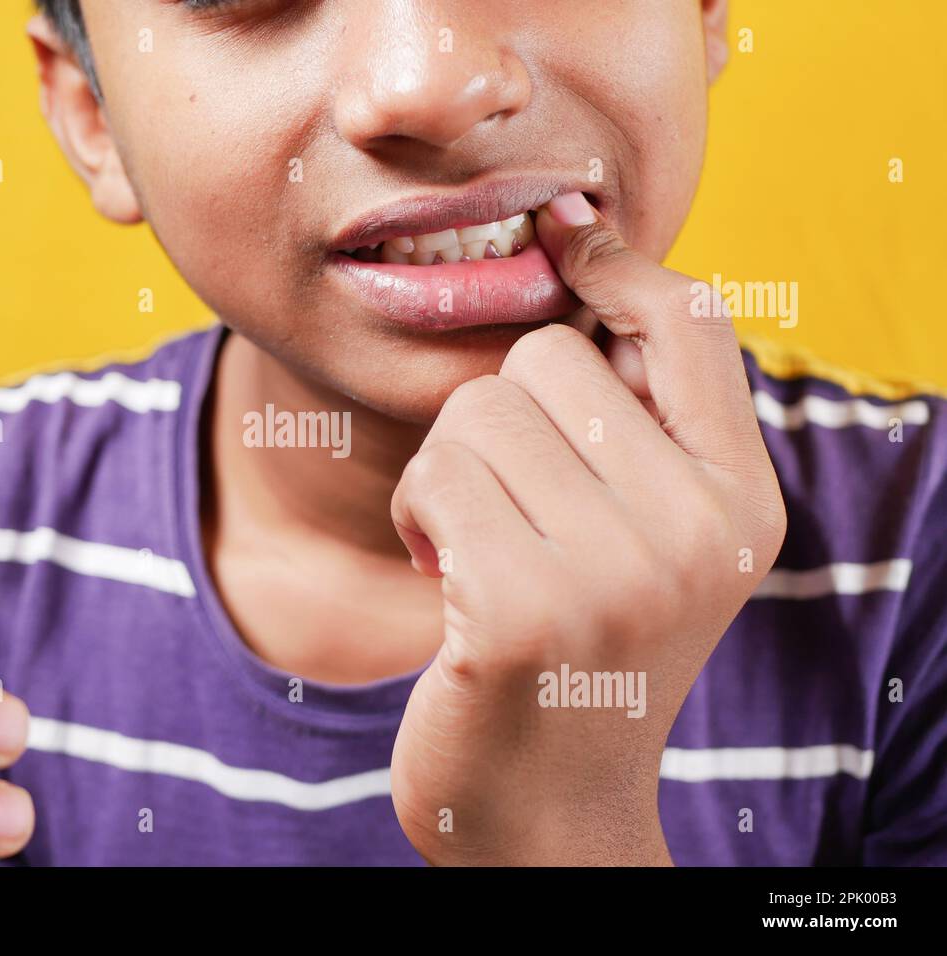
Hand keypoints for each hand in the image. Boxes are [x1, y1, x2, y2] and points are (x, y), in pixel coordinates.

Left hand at [388, 192, 785, 865]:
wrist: (543, 810)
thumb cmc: (576, 650)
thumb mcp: (645, 539)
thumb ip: (637, 424)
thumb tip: (582, 262)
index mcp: (743, 503)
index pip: (690, 325)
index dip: (616, 265)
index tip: (562, 232)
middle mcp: (697, 533)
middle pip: (551, 358)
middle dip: (501, 424)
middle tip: (511, 513)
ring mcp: (614, 575)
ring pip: (478, 410)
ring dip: (451, 474)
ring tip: (479, 553)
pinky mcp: (520, 610)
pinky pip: (433, 474)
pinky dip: (418, 515)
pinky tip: (447, 584)